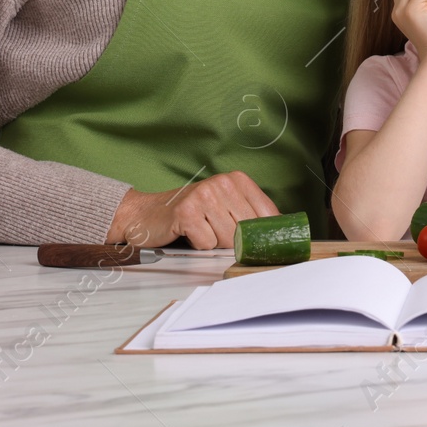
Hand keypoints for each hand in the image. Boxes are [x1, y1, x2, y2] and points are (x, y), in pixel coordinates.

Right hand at [107, 171, 279, 248]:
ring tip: (201, 230)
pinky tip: (189, 233)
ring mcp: (204, 196)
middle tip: (216, 233)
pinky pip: (207, 243)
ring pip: (228, 239)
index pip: (268, 214)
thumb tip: (279, 236)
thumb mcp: (225, 207)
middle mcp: (222, 183)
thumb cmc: (191, 214)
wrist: (147, 214)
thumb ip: (250, 217)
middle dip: (235, 241)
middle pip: (247, 230)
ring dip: (214, 243)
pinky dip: (199, 245)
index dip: (267, 235)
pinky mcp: (187, 212)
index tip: (265, 245)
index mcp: (238, 180)